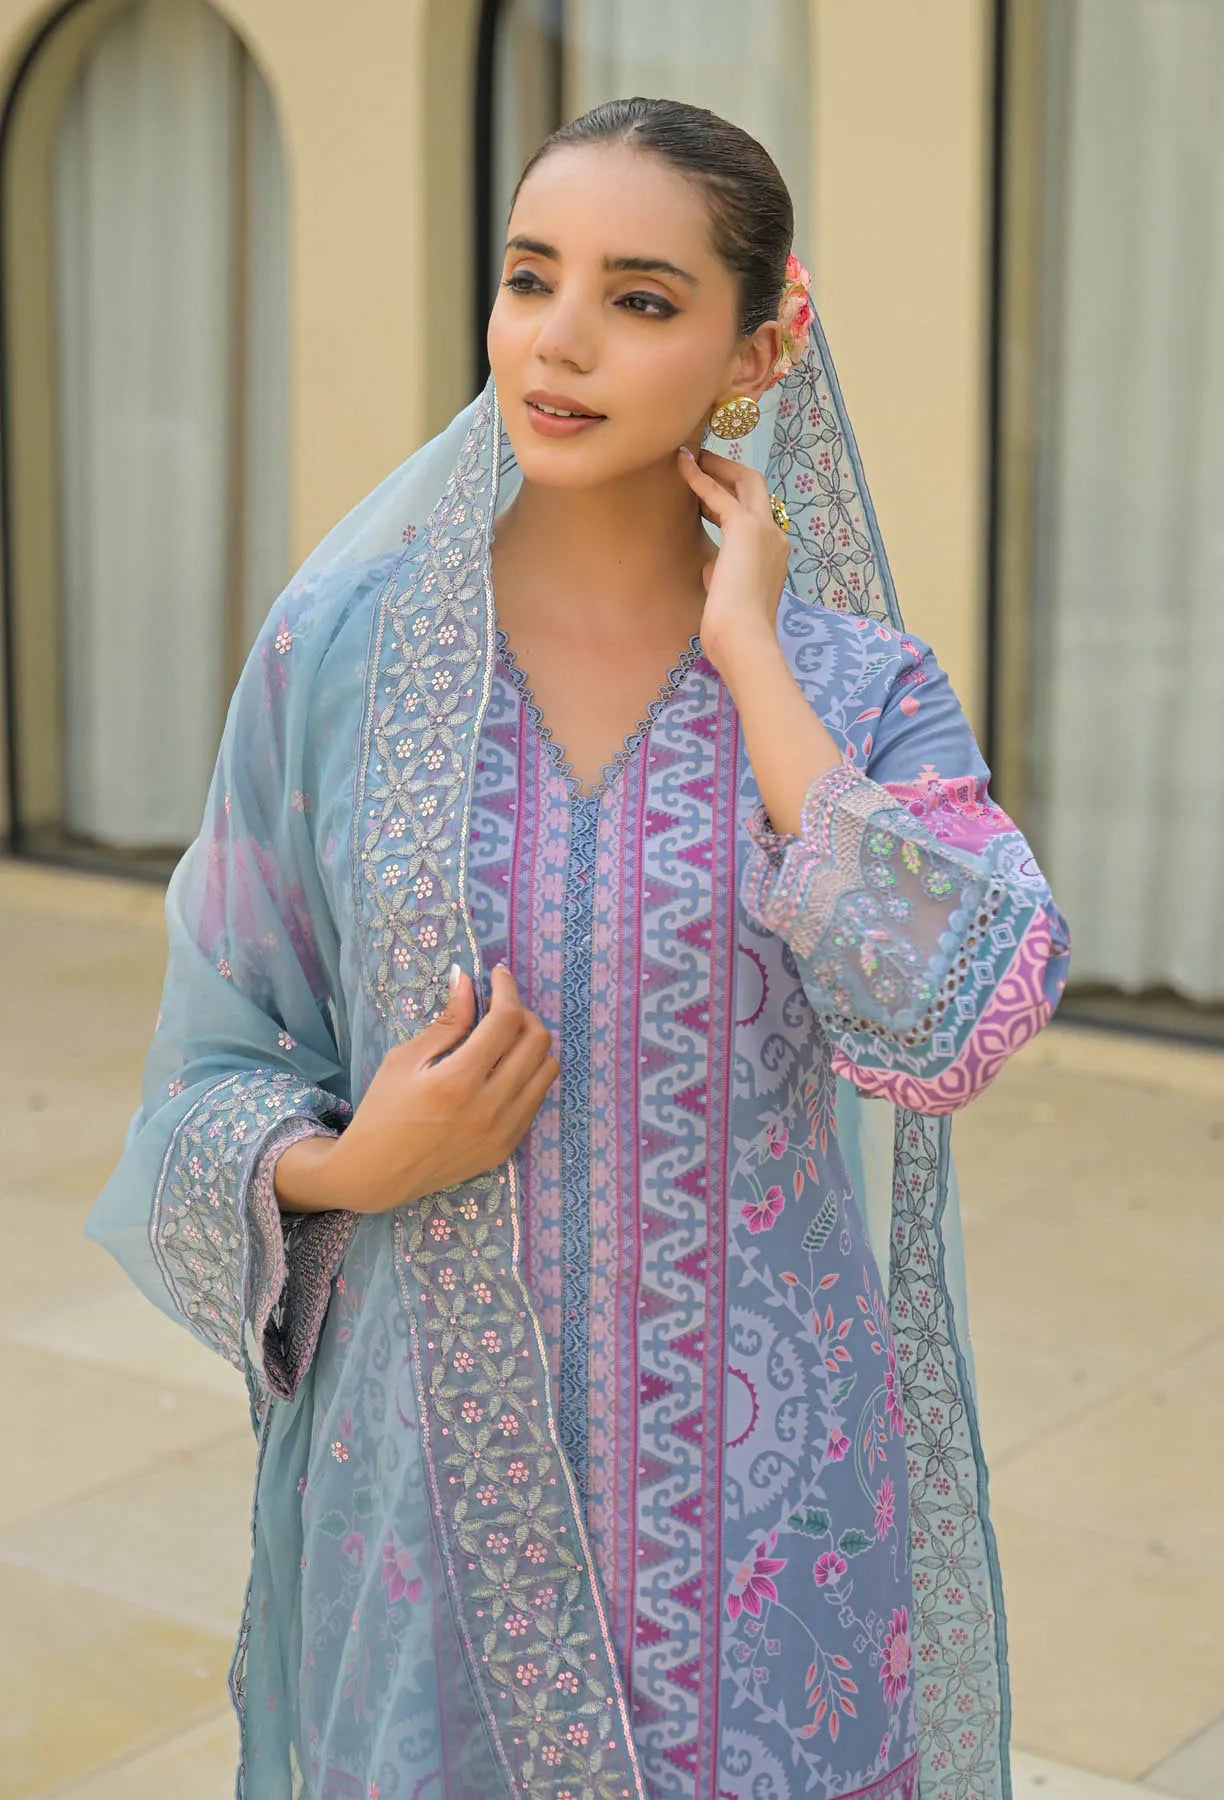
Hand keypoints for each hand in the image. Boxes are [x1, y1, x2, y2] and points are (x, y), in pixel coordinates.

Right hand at [274, 965, 559, 1214]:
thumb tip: (468, 980)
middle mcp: (489, 1107)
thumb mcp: (405, 1060)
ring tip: (505, 1039)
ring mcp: (503, 1131)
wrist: (377, 1175)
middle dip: (524, 1012)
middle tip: (500, 1008)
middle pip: (537, 1042)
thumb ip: (446, 1022)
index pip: (506, 1020)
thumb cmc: (383, 1111)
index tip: (499, 974)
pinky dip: (529, 1075)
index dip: (507, 989)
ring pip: (548, 1071)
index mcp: (457, 1081)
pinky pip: (538, 1099)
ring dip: (532, 1044)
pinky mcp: (507, 1147)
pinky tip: (503, 1070)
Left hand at [676, 444, 790, 677]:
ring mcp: (764, 529)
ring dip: (717, 467)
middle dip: (730, 471)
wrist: (743, 638)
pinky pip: (718, 494)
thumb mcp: (730, 595)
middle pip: (757, 488)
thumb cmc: (734, 628)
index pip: (757, 514)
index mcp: (775, 554)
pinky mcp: (744, 528)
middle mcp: (776, 536)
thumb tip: (710, 565)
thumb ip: (723, 575)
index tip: (709, 495)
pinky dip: (698, 478)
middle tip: (704, 460)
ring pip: (745, 481)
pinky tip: (681, 465)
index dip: (732, 500)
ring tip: (691, 457)